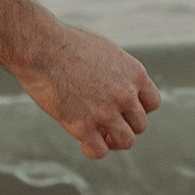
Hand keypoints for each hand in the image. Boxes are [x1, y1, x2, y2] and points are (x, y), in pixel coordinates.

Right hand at [17, 18, 158, 159]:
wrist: (41, 47)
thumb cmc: (66, 43)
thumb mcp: (104, 51)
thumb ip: (117, 71)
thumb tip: (117, 83)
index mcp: (134, 73)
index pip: (153, 103)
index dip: (138, 110)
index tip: (122, 110)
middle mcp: (125, 94)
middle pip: (140, 125)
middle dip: (124, 126)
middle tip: (105, 124)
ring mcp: (106, 111)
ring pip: (126, 141)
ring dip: (113, 142)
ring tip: (97, 135)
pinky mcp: (83, 125)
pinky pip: (99, 151)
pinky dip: (92, 150)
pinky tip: (82, 141)